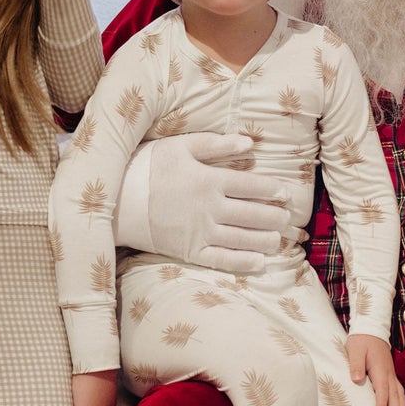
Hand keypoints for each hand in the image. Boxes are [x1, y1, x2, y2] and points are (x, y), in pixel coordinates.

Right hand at [141, 133, 295, 269]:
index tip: (287, 193)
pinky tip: (259, 262)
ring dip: (265, 239)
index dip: (272, 190)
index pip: (251, 185)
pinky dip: (243, 262)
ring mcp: (201, 232)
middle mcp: (210, 208)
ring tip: (279, 239)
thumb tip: (249, 143)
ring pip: (243, 237)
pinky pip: (222, 260)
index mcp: (210, 180)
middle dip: (275, 217)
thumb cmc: (149, 167)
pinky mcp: (190, 251)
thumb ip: (216, 144)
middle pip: (252, 213)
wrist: (116, 200)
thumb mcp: (181, 147)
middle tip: (288, 218)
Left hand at [348, 332, 404, 405]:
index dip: (381, 402)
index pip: (382, 388)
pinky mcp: (389, 375)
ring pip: (398, 394)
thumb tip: (357, 380)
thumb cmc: (361, 341)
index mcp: (380, 368)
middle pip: (394, 395)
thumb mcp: (354, 350)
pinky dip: (399, 402)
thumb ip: (356, 365)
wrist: (371, 330)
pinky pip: (397, 391)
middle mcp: (388, 373)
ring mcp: (391, 374)